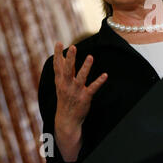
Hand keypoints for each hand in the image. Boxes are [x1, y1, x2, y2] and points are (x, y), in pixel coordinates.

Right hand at [53, 42, 106, 160]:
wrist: (66, 120)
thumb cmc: (64, 98)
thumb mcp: (60, 84)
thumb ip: (62, 69)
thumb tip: (62, 55)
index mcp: (60, 81)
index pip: (57, 66)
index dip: (57, 54)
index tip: (58, 43)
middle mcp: (66, 85)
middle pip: (67, 70)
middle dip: (70, 59)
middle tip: (73, 47)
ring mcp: (75, 92)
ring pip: (80, 78)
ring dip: (85, 68)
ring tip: (90, 57)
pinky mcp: (84, 98)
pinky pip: (92, 88)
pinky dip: (99, 82)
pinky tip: (105, 75)